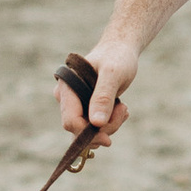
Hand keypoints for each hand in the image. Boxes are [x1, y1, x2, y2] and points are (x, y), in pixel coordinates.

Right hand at [58, 35, 137, 152]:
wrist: (121, 51)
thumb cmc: (117, 57)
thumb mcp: (113, 74)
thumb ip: (103, 97)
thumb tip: (96, 123)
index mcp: (67, 87)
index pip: (70, 121)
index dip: (87, 133)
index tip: (108, 139)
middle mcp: (66, 97)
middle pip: (78, 129)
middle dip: (102, 128)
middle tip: (123, 111)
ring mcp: (75, 104)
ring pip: (87, 131)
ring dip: (109, 126)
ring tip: (123, 108)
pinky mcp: (85, 109)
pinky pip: (93, 128)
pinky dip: (109, 124)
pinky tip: (120, 110)